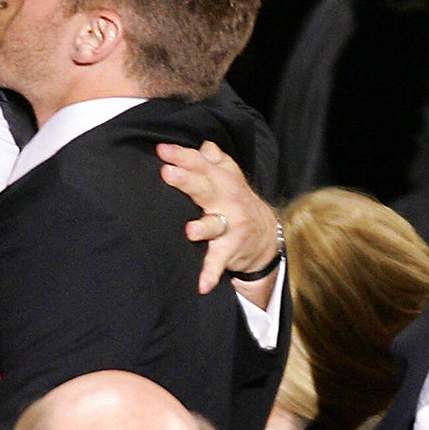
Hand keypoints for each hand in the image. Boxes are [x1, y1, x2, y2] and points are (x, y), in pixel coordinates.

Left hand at [156, 141, 279, 293]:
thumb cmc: (238, 201)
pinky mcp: (229, 251)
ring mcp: (229, 227)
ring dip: (204, 228)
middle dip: (187, 180)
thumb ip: (215, 160)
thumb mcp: (230, 176)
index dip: (182, 156)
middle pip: (204, 188)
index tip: (162, 150)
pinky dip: (210, 274)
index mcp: (222, 181)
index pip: (200, 164)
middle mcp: (226, 201)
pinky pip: (218, 262)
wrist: (266, 235)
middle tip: (167, 173)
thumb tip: (203, 144)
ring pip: (215, 226)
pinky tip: (201, 285)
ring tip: (191, 231)